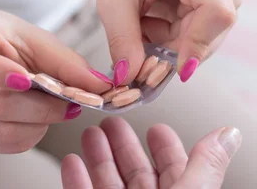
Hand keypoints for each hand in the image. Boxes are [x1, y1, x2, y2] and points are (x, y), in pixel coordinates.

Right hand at [0, 11, 113, 153]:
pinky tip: (39, 121)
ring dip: (37, 125)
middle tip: (70, 104)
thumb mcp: (29, 36)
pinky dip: (28, 137)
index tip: (28, 79)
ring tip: (56, 111)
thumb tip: (99, 85)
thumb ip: (62, 60)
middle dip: (40, 108)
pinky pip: (0, 145)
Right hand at [61, 117, 241, 187]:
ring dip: (98, 155)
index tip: (154, 126)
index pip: (173, 168)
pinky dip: (76, 179)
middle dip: (123, 143)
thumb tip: (228, 135)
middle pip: (136, 171)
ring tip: (89, 133)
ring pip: (108, 181)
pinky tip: (72, 162)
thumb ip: (205, 164)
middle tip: (111, 120)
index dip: (164, 146)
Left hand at [96, 0, 241, 84]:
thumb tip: (131, 76)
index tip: (175, 69)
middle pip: (213, 29)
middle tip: (139, 46)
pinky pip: (200, 28)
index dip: (198, 45)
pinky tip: (150, 19)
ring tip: (141, 22)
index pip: (216, 12)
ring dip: (171, 40)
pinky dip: (173, 33)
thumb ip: (123, 39)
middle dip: (174, 47)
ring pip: (206, 33)